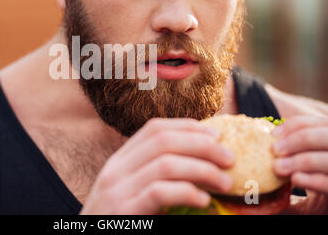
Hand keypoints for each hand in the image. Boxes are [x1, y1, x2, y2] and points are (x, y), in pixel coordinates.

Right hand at [80, 118, 234, 214]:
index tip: (216, 135)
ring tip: (224, 182)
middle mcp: (115, 169)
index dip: (187, 126)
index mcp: (119, 161)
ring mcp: (116, 190)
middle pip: (163, 140)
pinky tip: (203, 199)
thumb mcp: (132, 192)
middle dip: (202, 145)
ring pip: (165, 163)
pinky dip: (186, 191)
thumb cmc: (120, 220)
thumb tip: (198, 161)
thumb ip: (154, 175)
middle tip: (230, 158)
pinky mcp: (123, 212)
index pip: (153, 129)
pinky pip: (159, 192)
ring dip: (202, 169)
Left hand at [272, 115, 327, 213]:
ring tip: (277, 167)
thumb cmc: (316, 173)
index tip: (272, 135)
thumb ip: (297, 145)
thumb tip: (273, 136)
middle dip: (295, 141)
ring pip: (326, 160)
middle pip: (321, 137)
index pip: (314, 123)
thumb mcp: (308, 154)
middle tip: (274, 150)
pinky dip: (311, 180)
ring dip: (299, 161)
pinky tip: (295, 179)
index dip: (291, 127)